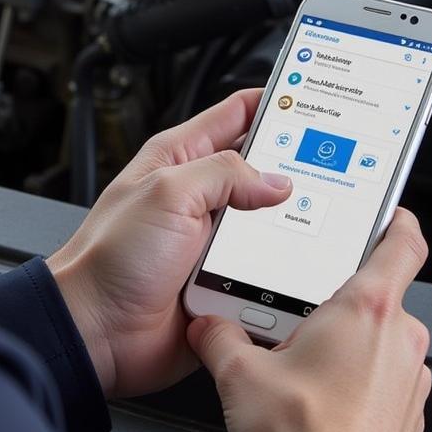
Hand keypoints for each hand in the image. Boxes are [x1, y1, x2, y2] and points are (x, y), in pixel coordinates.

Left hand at [47, 90, 291, 399]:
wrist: (97, 331)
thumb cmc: (110, 258)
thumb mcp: (167, 194)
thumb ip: (223, 174)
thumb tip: (275, 180)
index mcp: (180, 160)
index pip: (236, 114)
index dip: (275, 103)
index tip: (314, 99)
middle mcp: (200, 198)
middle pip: (264, 172)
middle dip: (297, 172)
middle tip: (335, 170)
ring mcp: (214, 241)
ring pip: (273, 226)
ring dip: (291, 229)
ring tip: (319, 224)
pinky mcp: (224, 282)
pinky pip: (267, 273)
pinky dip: (283, 274)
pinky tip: (300, 271)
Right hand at [187, 209, 431, 431]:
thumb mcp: (241, 375)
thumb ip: (219, 338)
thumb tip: (208, 328)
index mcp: (365, 309)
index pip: (403, 243)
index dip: (397, 221)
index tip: (390, 214)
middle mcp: (398, 339)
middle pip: (378, 298)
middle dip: (340, 304)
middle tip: (302, 317)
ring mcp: (411, 381)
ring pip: (382, 344)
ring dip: (351, 346)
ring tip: (306, 368)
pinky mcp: (411, 417)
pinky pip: (387, 384)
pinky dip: (361, 385)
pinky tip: (324, 404)